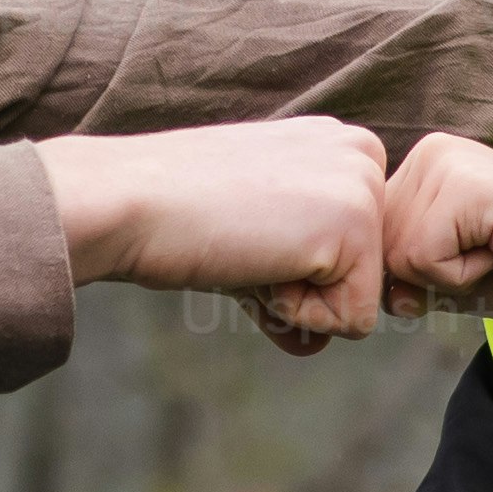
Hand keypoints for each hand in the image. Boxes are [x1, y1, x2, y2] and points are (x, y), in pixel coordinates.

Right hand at [39, 116, 391, 351]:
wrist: (128, 201)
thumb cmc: (174, 216)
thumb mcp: (251, 242)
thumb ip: (292, 283)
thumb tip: (312, 346)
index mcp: (339, 146)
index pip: (354, 253)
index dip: (293, 268)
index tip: (242, 229)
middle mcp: (363, 152)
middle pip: (364, 278)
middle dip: (299, 286)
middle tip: (242, 239)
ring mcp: (364, 185)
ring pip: (362, 301)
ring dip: (294, 298)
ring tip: (246, 244)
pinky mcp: (355, 224)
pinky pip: (353, 321)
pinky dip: (296, 313)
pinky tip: (254, 258)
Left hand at [381, 132, 492, 359]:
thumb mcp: (453, 274)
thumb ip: (409, 280)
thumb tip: (382, 297)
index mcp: (425, 163)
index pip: (378, 240)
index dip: (422, 271)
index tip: (479, 252)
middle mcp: (429, 152)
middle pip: (383, 249)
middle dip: (433, 275)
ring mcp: (445, 164)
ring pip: (398, 259)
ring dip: (449, 277)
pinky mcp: (462, 188)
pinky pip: (423, 262)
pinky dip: (462, 277)